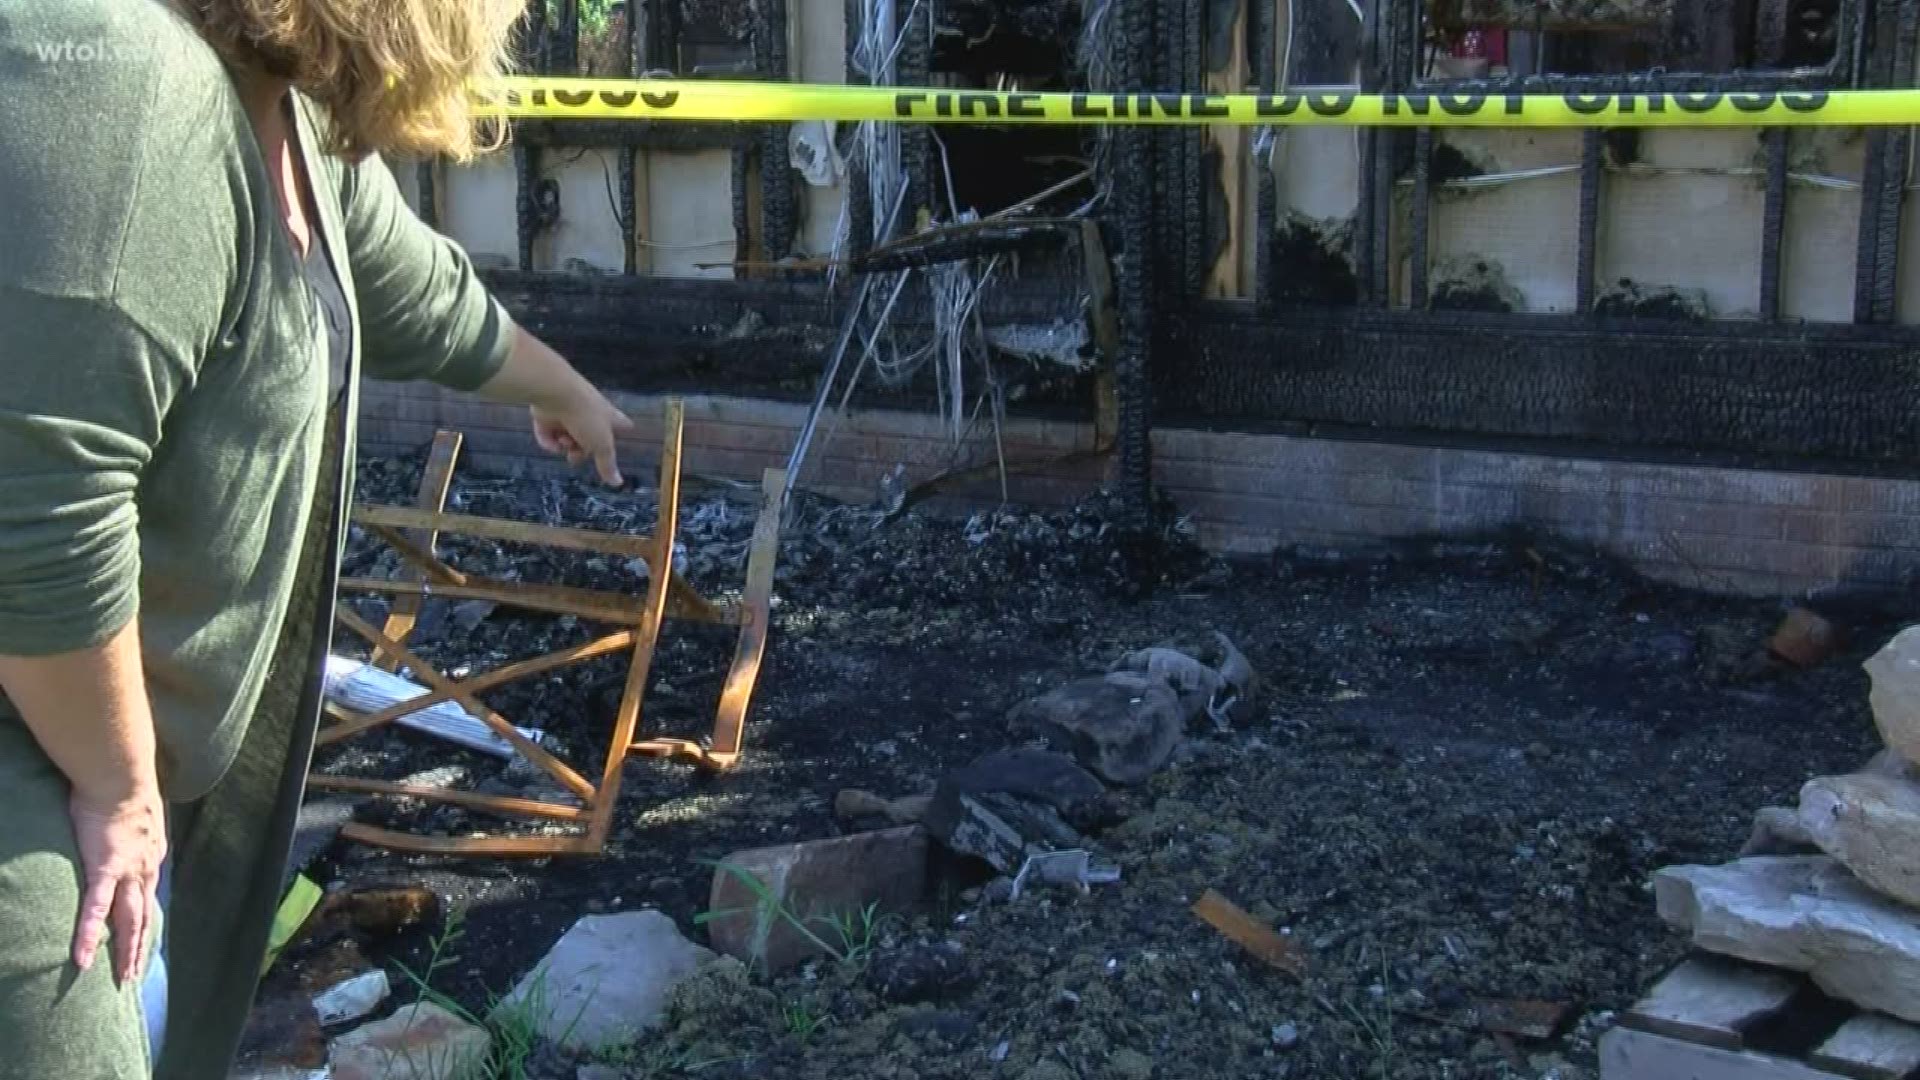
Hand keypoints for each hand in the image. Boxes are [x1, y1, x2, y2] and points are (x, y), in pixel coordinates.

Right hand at [68, 784, 164, 984]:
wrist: (121, 777)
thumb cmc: (121, 788)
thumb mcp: (135, 814)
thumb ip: (130, 829)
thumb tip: (123, 826)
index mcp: (151, 857)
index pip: (148, 895)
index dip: (146, 919)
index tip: (143, 938)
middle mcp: (145, 870)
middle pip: (144, 917)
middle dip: (139, 947)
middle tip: (134, 975)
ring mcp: (127, 872)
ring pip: (129, 921)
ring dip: (126, 951)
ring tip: (122, 979)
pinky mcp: (105, 869)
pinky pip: (96, 909)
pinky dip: (89, 934)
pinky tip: (81, 958)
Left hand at [529, 380, 634, 486]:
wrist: (558, 394)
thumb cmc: (587, 416)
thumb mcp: (602, 445)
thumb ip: (607, 465)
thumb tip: (618, 483)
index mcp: (609, 417)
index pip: (621, 424)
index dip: (622, 429)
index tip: (622, 434)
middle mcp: (589, 414)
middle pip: (588, 438)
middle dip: (582, 451)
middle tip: (576, 455)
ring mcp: (567, 414)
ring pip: (568, 437)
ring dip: (566, 444)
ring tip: (565, 441)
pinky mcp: (546, 415)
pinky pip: (549, 435)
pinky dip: (549, 441)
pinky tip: (553, 442)